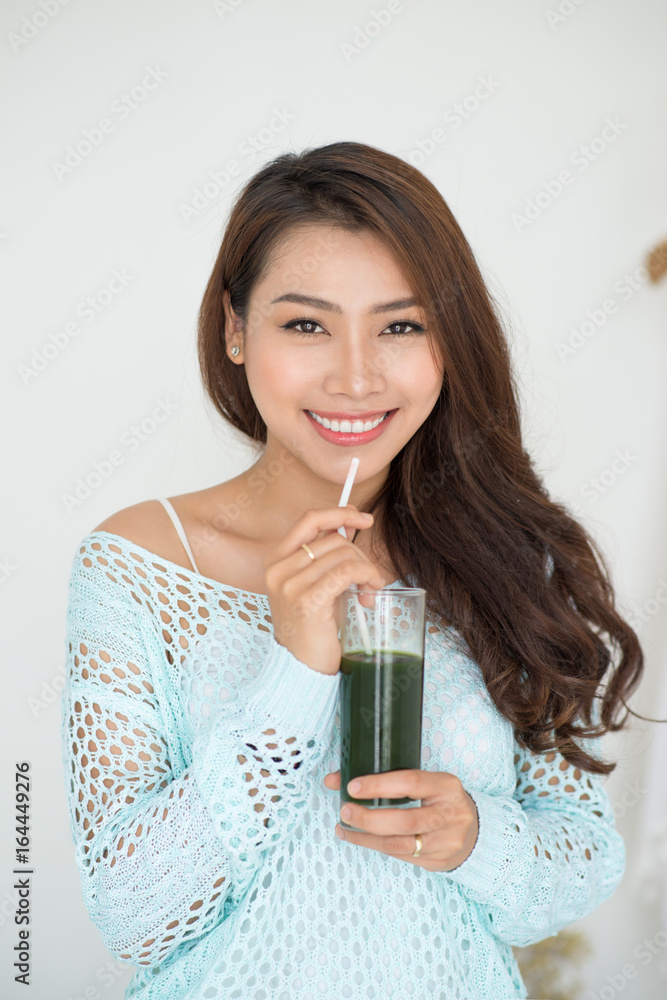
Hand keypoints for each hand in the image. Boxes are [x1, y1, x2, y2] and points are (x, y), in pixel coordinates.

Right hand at [263, 505, 384, 674]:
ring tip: (369, 590)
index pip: (309, 520)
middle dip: (361, 555)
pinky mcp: (307, 600)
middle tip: (370, 580)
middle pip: (334, 539)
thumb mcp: (316, 584)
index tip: (364, 518)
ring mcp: (290, 585)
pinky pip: (346, 572)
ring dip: (367, 570)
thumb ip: (328, 556)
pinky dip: (366, 576)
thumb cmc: (313, 626)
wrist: (302, 666)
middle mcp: (278, 569)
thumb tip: (350, 522)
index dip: (339, 513)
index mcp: (277, 560)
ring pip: (344, 555)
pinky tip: (369, 593)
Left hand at [323, 769, 478, 871]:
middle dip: (368, 818)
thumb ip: (384, 778)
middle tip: (345, 811)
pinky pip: (401, 856)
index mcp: (447, 786)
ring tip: (344, 827)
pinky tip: (360, 839)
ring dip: (366, 838)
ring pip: (399, 844)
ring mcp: (446, 842)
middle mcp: (450, 815)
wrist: (474, 830)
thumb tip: (333, 779)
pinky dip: (376, 847)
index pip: (411, 782)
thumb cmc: (440, 800)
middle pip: (405, 820)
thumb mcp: (424, 781)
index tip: (352, 786)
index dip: (379, 785)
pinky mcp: (438, 862)